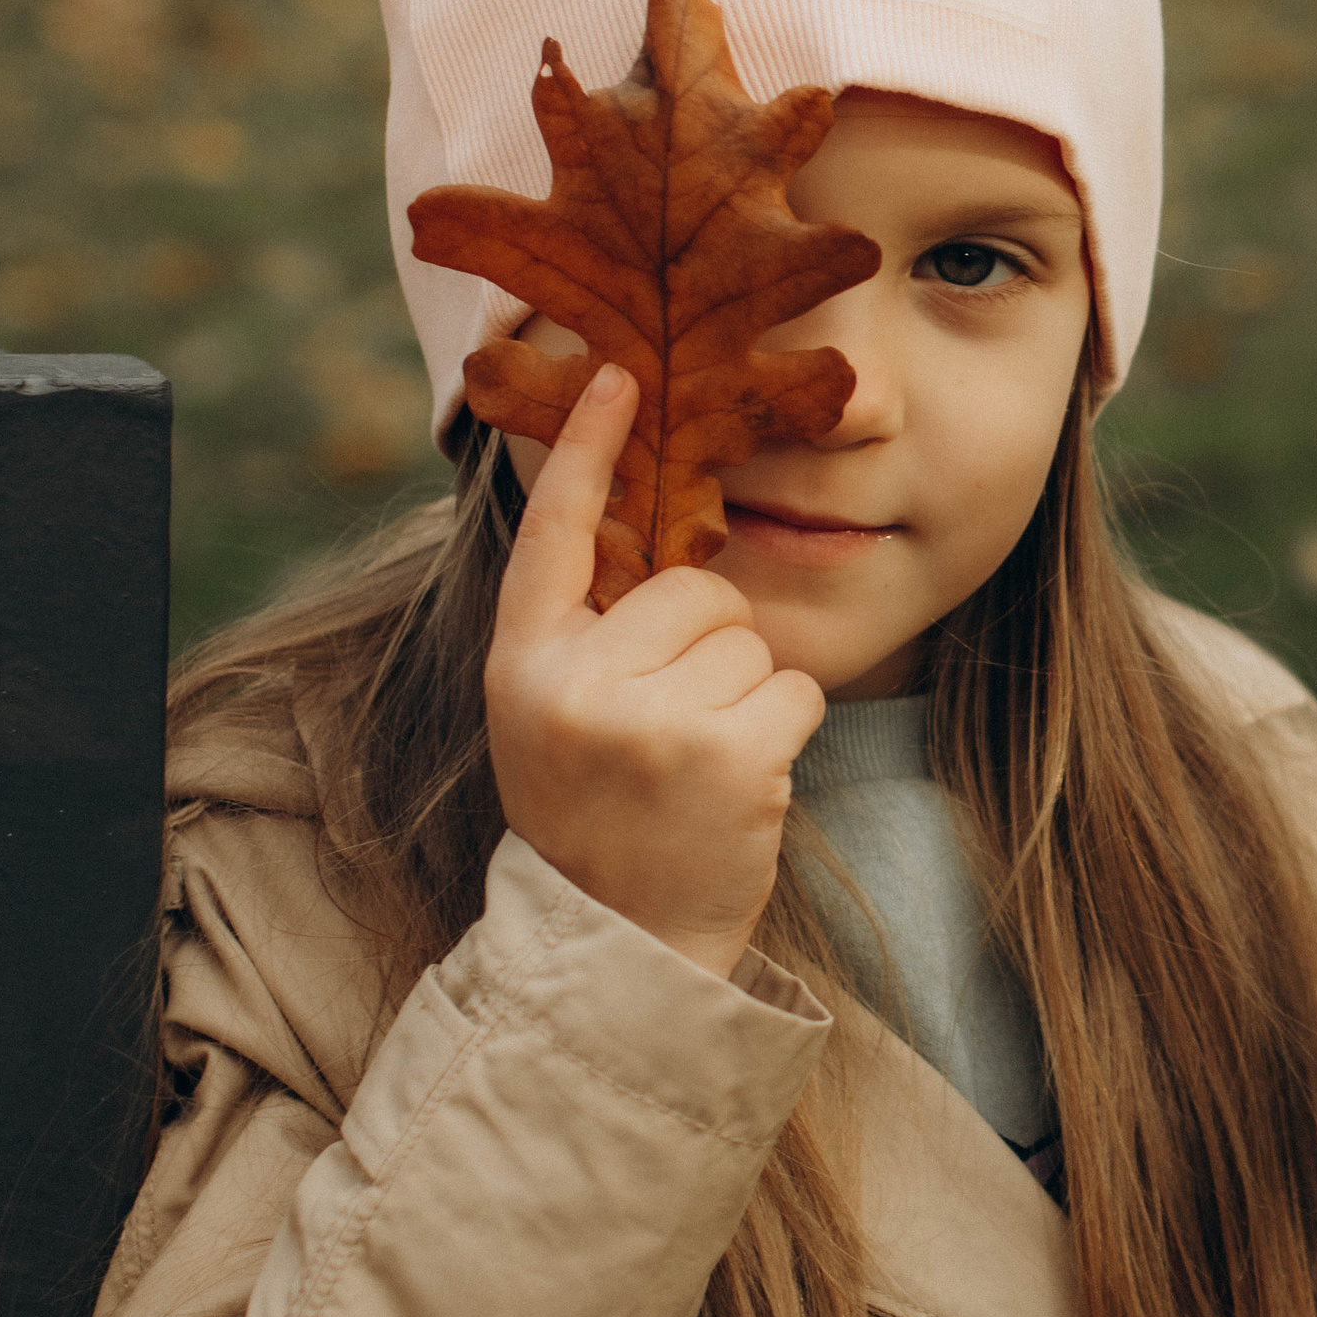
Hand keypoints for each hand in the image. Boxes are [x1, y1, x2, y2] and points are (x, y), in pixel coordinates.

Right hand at [483, 366, 826, 982]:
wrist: (616, 943)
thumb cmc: (596, 816)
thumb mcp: (552, 716)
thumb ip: (587, 632)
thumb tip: (656, 532)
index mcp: (522, 663)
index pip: (555, 533)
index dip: (586, 448)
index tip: (619, 373)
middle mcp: (575, 682)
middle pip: (694, 589)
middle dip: (708, 645)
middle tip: (674, 729)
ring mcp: (651, 720)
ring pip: (751, 639)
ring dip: (747, 695)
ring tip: (698, 766)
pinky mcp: (727, 754)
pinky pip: (794, 688)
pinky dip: (786, 731)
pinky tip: (739, 786)